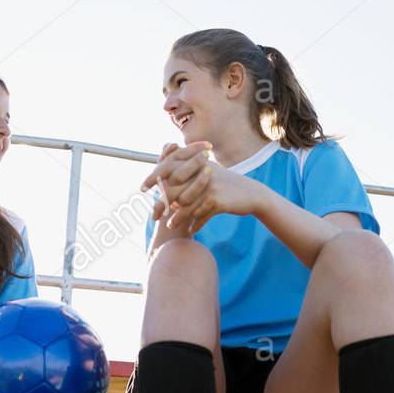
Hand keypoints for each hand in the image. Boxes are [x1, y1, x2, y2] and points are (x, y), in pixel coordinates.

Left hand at [141, 141, 258, 232]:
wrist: (252, 194)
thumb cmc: (225, 185)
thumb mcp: (208, 171)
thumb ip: (188, 170)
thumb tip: (165, 175)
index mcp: (196, 162)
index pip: (168, 167)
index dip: (153, 177)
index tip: (142, 188)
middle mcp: (201, 171)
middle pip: (174, 189)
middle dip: (162, 204)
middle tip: (153, 216)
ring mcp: (209, 186)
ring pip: (185, 205)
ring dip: (177, 218)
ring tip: (170, 225)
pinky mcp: (217, 201)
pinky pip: (200, 215)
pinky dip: (195, 224)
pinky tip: (190, 230)